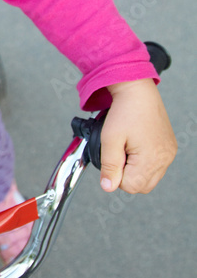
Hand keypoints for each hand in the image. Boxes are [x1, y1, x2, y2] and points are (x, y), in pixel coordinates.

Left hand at [99, 79, 176, 193]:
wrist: (138, 91)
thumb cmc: (125, 110)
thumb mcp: (110, 139)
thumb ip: (109, 166)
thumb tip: (108, 187)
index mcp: (151, 158)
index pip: (130, 186)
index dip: (116, 176)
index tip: (113, 158)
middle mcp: (164, 158)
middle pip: (141, 186)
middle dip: (126, 175)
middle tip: (119, 154)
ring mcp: (169, 153)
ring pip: (150, 177)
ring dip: (135, 170)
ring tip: (127, 148)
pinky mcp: (169, 148)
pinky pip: (156, 166)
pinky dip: (144, 162)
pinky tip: (136, 147)